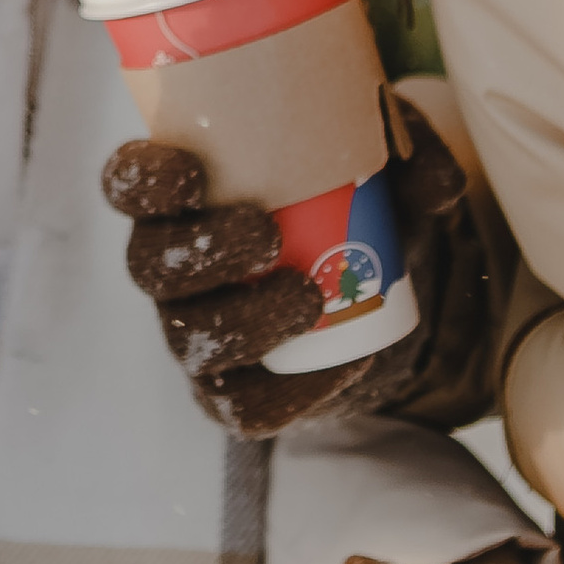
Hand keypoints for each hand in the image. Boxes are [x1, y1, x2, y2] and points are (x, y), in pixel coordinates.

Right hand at [101, 100, 470, 438]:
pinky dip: (293, 392)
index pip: (129, 184)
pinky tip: (344, 365)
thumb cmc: (353, 208)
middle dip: (200, 250)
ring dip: (244, 319)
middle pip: (150, 264)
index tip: (189, 170)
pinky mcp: (232, 393)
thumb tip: (434, 186)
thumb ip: (411, 156)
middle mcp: (172, 270)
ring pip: (191, 337)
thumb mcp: (385, 168)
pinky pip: (242, 407)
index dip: (142, 180)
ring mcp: (195, 335)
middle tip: (265, 234)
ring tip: (309, 297)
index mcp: (184, 201)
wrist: (376, 304)